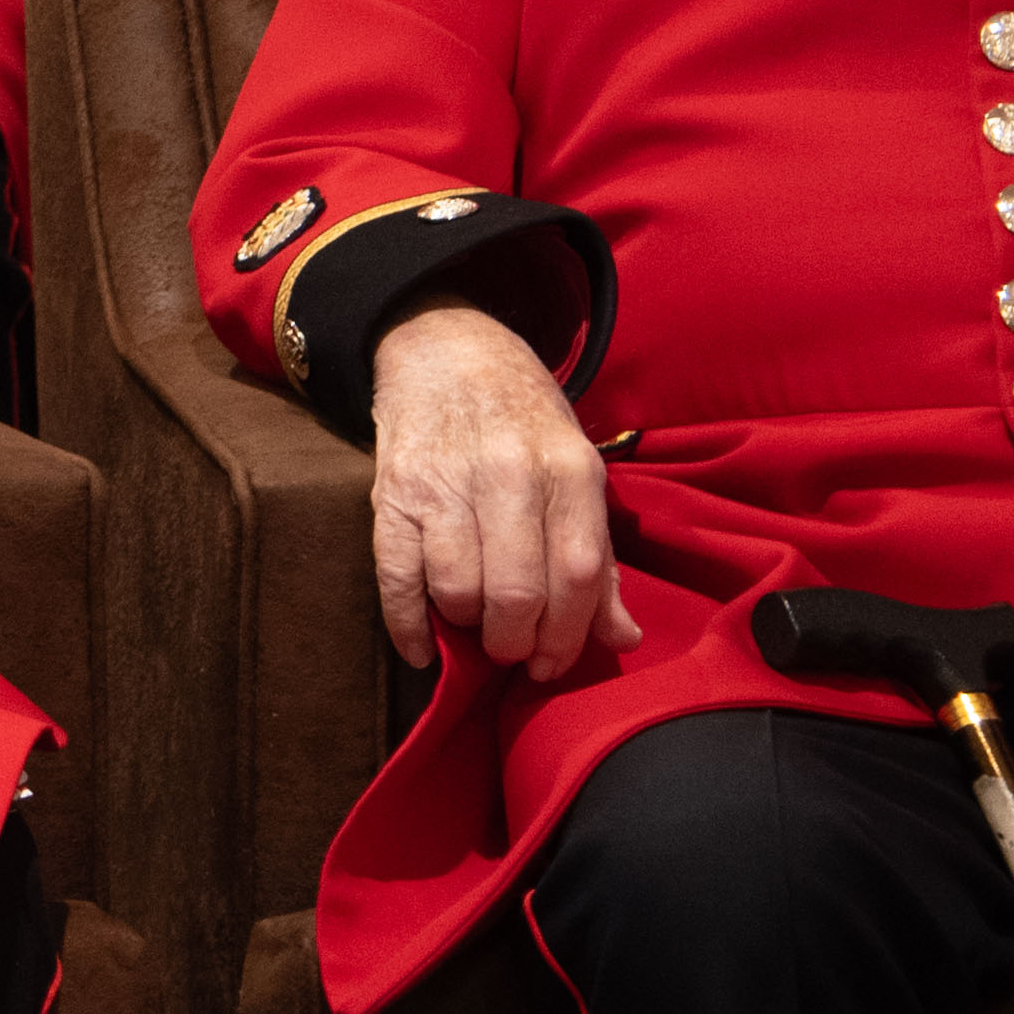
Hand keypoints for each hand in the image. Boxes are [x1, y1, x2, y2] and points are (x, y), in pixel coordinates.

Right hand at [366, 298, 639, 680]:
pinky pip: (397, 578)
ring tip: (474, 626)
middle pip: (518, 592)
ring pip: (458, 590)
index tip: (554, 662)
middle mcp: (509, 474)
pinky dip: (408, 627)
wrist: (444, 350)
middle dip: (516, 641)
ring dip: (467, 628)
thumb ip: (597, 555)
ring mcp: (445, 483)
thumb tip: (620, 639)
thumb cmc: (522, 420)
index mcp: (568, 469)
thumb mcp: (576, 470)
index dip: (568, 636)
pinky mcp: (392, 493)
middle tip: (512, 649)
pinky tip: (423, 649)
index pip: (578, 575)